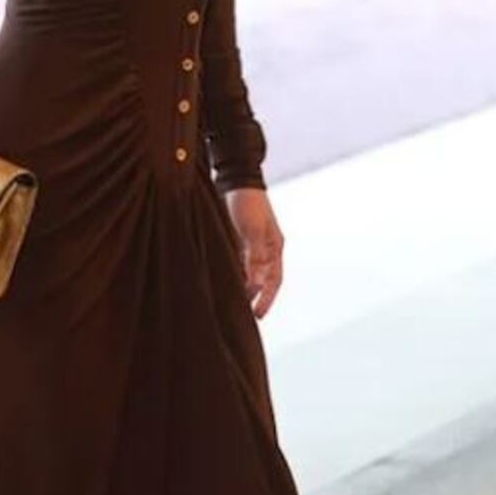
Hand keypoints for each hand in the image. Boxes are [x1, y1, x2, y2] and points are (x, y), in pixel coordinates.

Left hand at [226, 187, 283, 318]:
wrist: (234, 177)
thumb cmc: (248, 203)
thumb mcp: (253, 232)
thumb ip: (255, 259)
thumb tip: (256, 285)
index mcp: (275, 247)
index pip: (274, 280)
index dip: (267, 299)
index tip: (258, 315)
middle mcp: (265, 248)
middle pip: (262, 279)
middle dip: (254, 297)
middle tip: (243, 316)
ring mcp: (250, 243)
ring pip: (248, 272)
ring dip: (242, 286)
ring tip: (230, 303)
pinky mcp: (235, 237)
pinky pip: (235, 261)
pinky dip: (231, 273)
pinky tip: (220, 281)